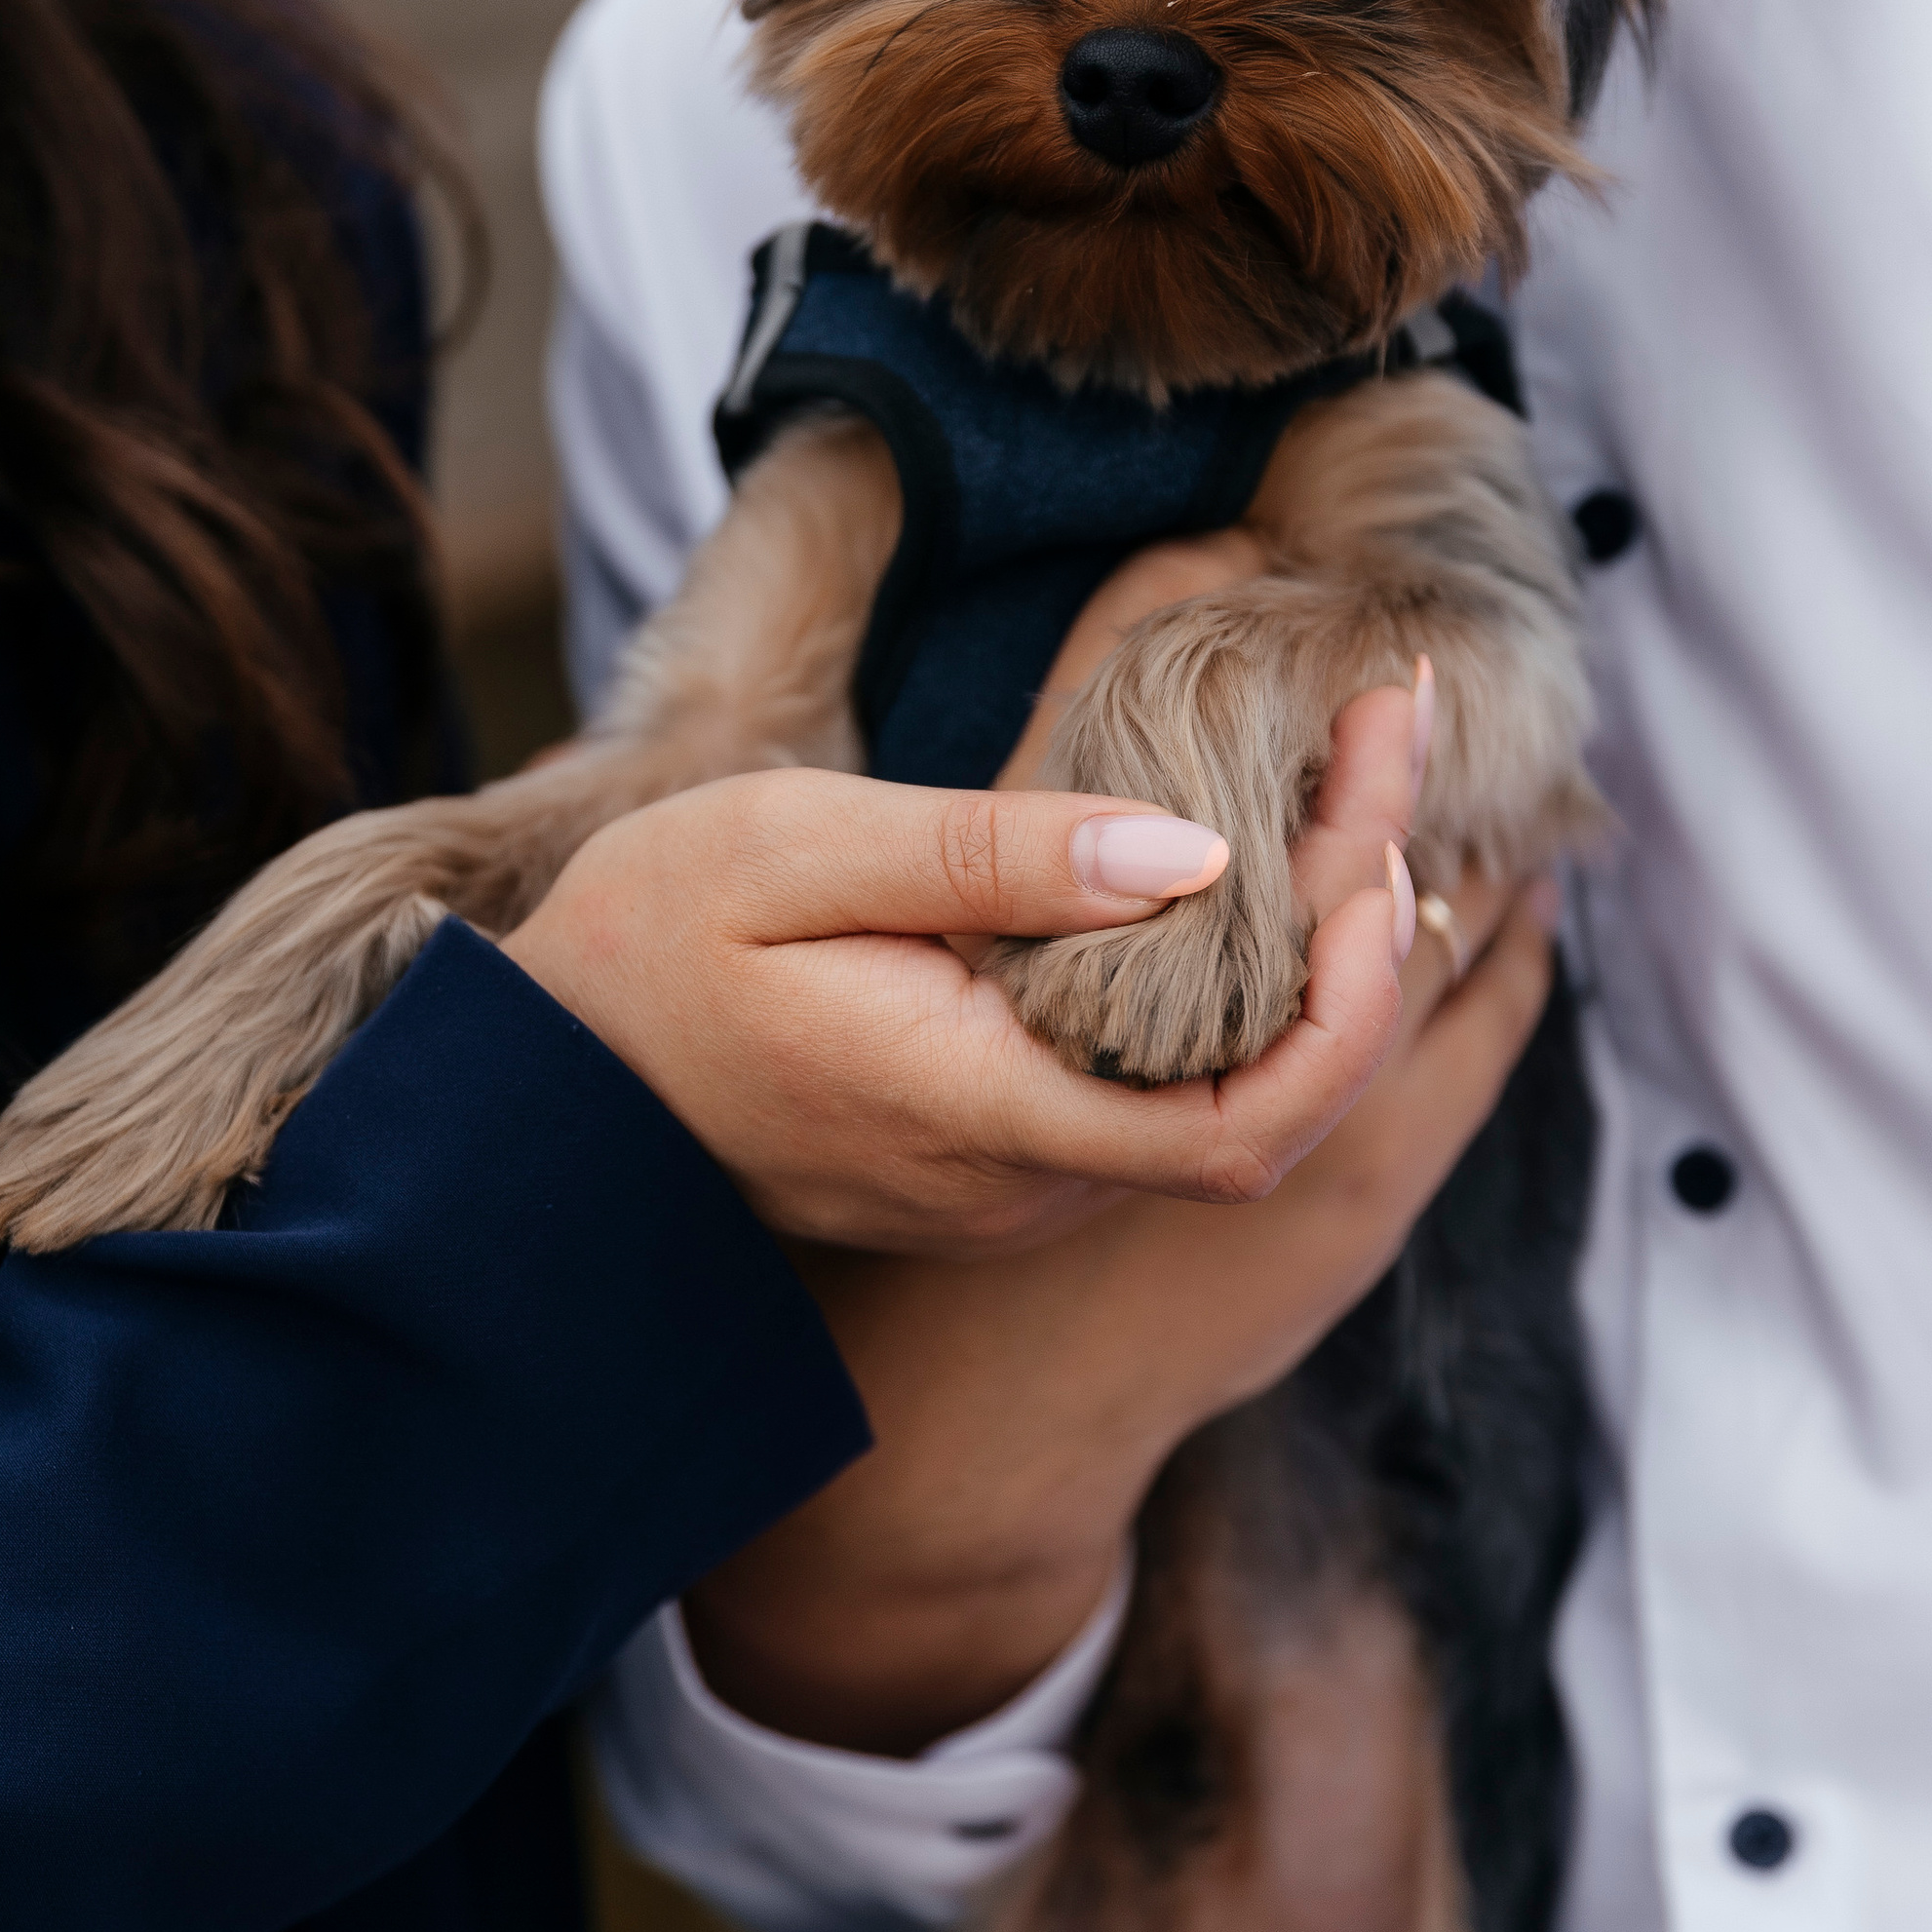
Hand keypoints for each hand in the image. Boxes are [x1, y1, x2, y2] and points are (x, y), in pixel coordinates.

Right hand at [504, 769, 1411, 1256]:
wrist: (541, 1090)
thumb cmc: (644, 948)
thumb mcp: (796, 851)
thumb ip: (994, 854)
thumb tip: (1201, 848)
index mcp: (982, 1118)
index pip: (1249, 1127)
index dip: (1353, 1004)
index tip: (1375, 836)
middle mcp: (1022, 1189)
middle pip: (1274, 1107)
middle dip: (1365, 931)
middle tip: (1391, 740)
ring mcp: (1013, 1191)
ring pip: (1229, 1103)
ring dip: (1313, 953)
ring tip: (1352, 777)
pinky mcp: (995, 1163)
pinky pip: (1163, 1094)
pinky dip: (1243, 984)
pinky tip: (1258, 863)